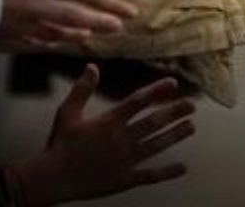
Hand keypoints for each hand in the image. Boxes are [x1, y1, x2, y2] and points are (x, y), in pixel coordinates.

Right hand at [10, 66, 195, 203]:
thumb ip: (82, 89)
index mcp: (109, 122)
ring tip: (191, 127)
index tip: (172, 83)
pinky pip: (150, 175)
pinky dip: (167, 172)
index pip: (138, 102)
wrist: (53, 178)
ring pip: (156, 145)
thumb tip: (92, 66)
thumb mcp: (67, 112)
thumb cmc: (59, 144)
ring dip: (175, 135)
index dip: (157, 91)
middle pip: (153, 123)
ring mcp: (125, 160)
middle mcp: (121, 140)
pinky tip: (182, 167)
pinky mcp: (125, 179)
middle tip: (191, 105)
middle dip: (174, 112)